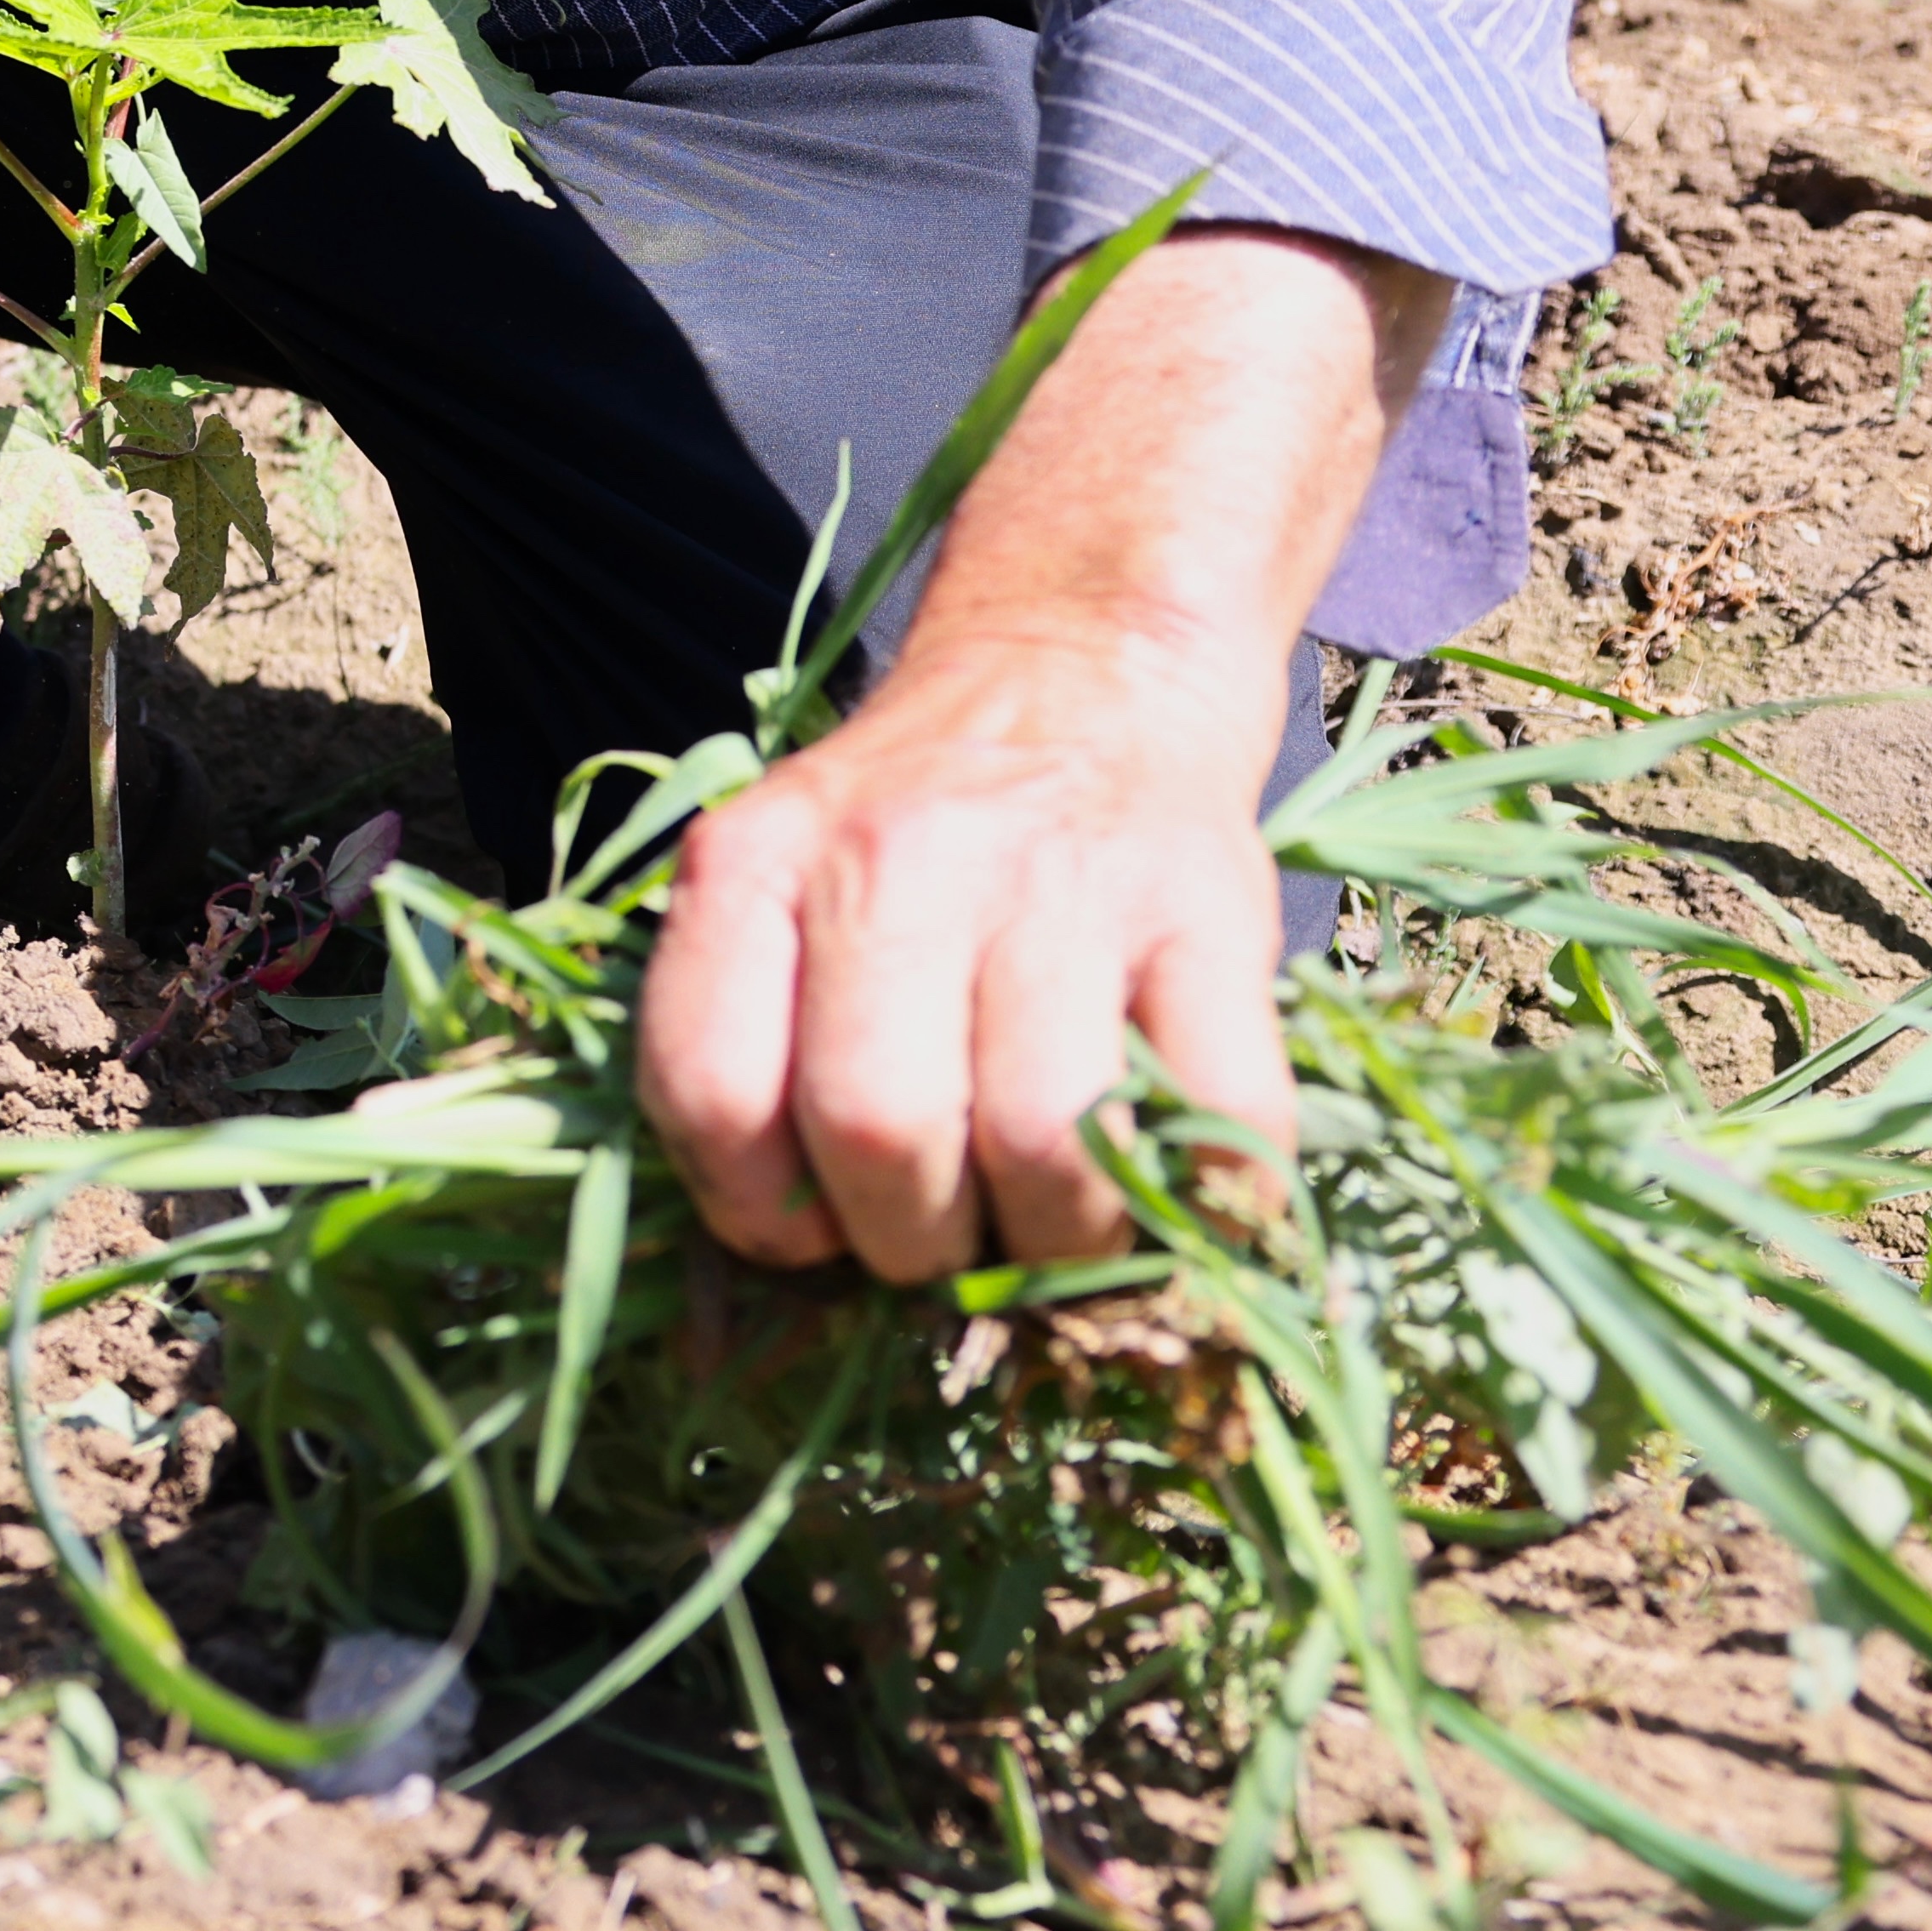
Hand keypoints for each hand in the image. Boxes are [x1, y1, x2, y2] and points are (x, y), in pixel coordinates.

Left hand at [632, 633, 1294, 1281]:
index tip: (811, 1228)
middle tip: (948, 1236)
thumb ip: (741, 1040)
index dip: (759, 1212)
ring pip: (1047, 1147)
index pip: (710, 1090)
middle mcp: (896, 859)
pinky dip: (1209, 1202)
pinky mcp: (1210, 909)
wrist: (1077, 667)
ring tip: (1057, 1216)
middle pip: (880, 1135)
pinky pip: (1221, 1120)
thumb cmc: (907, 833)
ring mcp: (1062, 880)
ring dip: (1059, 1241)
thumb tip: (781, 1263)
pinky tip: (1177, 1189)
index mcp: (755, 863)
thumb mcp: (774, 885)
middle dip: (913, 1245)